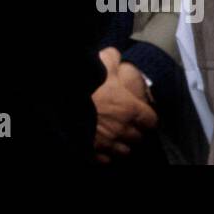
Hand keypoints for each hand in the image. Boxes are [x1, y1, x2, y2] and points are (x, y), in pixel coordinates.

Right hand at [91, 47, 157, 162]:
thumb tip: (115, 54)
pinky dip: (105, 154)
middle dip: (135, 130)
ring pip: (124, 151)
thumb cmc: (86, 83)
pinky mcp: (93, 151)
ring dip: (122, 144)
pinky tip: (101, 146)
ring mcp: (108, 142)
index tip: (143, 114)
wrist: (62, 100)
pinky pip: (105, 159)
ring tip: (116, 136)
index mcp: (129, 109)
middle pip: (138, 137)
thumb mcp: (103, 63)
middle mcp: (122, 129)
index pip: (151, 120)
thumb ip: (113, 58)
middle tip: (128, 123)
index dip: (148, 117)